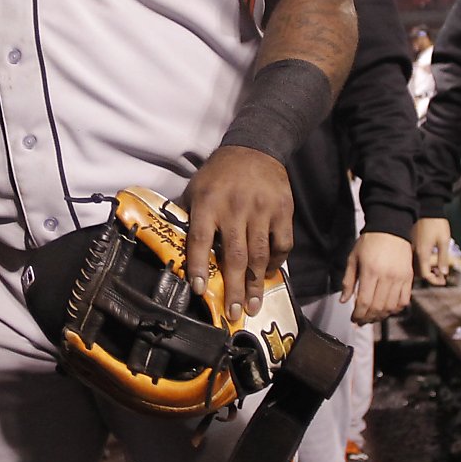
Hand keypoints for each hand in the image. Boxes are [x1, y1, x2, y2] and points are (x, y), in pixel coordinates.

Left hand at [182, 145, 292, 319]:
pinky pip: (282, 244)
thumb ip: (190, 218)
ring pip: (259, 255)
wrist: (255, 148)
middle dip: (233, 288)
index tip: (201, 290)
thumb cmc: (219, 175)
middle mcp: (234, 208)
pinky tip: (268, 274)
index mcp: (208, 203)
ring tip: (251, 306)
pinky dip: (276, 263)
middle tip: (233, 314)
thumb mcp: (196, 189)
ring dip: (255, 284)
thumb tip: (178, 251)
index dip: (200, 267)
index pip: (200, 240)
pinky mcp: (282, 210)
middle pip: (234, 255)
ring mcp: (261, 209)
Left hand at [341, 231, 414, 321]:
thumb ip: (348, 280)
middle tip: (361, 321)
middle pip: (377, 307)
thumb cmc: (369, 241)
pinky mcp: (409, 278)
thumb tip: (344, 300)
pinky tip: (388, 310)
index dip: (358, 314)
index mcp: (370, 271)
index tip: (354, 319)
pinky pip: (404, 300)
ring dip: (381, 316)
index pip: (364, 301)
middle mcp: (386, 276)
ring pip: (391, 307)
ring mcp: (400, 278)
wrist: (390, 227)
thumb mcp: (353, 258)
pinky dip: (396, 309)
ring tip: (373, 317)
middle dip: (368, 318)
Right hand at [411, 217, 453, 285]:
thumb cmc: (436, 223)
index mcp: (422, 253)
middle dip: (430, 277)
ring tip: (436, 268)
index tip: (443, 281)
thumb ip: (443, 258)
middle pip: (418, 273)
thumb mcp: (444, 241)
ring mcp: (409, 247)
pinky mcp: (409, 243)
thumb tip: (444, 273)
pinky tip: (428, 259)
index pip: (425, 275)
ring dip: (425, 270)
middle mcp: (413, 252)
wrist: (426, 207)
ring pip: (413, 266)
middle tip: (441, 276)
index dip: (434, 281)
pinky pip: (411, 259)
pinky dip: (420, 263)